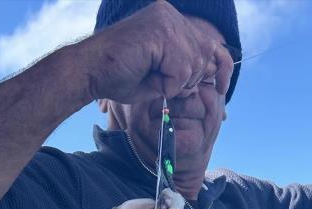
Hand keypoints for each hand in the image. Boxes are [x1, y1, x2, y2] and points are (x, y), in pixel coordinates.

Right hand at [81, 0, 233, 103]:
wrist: (89, 72)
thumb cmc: (117, 78)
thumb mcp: (160, 79)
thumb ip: (184, 75)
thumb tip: (210, 78)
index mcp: (170, 22)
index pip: (210, 43)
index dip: (222, 66)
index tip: (222, 88)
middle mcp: (170, 16)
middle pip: (205, 55)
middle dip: (190, 80)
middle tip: (163, 85)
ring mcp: (165, 20)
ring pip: (194, 63)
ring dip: (174, 83)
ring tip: (150, 78)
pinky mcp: (160, 31)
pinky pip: (181, 69)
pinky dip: (168, 83)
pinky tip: (148, 75)